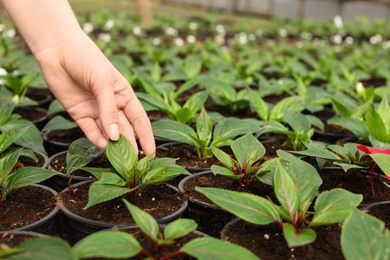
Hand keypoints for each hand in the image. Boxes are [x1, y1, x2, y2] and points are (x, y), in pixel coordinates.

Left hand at [35, 32, 154, 153]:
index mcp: (125, 95)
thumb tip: (115, 137)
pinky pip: (90, 130)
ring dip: (113, 145)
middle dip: (130, 145)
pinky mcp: (79, 114)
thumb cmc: (86, 58)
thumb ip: (108, 110)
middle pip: (125, 129)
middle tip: (134, 162)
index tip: (151, 153)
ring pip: (108, 133)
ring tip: (119, 158)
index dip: (146, 137)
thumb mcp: (102, 82)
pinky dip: (96, 139)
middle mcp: (112, 105)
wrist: (57, 49)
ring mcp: (96, 110)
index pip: (140, 120)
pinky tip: (103, 146)